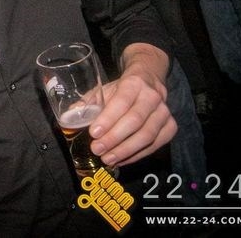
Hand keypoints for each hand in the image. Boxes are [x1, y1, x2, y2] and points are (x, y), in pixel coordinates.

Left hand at [88, 45, 175, 166]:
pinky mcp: (170, 127)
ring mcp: (164, 112)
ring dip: (125, 150)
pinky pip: (155, 145)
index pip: (121, 102)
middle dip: (114, 138)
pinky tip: (121, 159)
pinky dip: (137, 155)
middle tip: (97, 149)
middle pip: (135, 121)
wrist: (149, 81)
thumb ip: (88, 103)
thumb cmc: (122, 89)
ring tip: (107, 159)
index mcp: (134, 83)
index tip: (93, 133)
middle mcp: (153, 96)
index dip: (108, 119)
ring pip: (147, 135)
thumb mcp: (104, 89)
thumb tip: (69, 118)